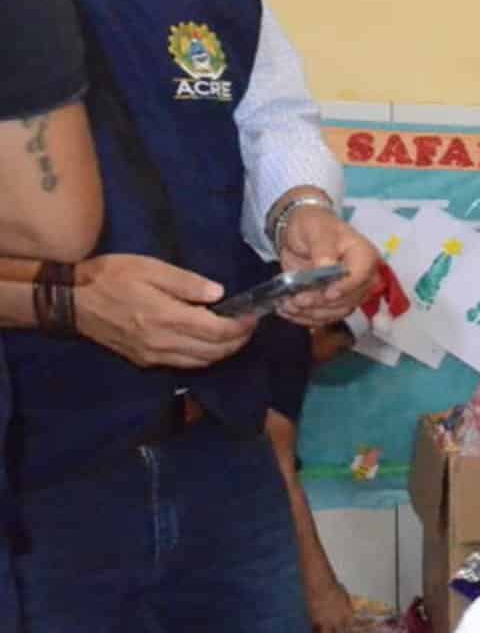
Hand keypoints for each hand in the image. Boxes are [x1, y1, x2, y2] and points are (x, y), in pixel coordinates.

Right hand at [72, 253, 256, 367]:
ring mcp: (154, 355)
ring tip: (234, 334)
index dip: (241, 327)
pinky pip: (185, 364)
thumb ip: (187, 283)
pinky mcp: (145, 361)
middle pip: (215, 351)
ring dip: (223, 351)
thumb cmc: (110, 277)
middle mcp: (163, 343)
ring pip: (202, 362)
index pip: (217, 331)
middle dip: (238, 341)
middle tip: (248, 325)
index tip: (253, 316)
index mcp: (167, 318)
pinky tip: (208, 343)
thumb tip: (219, 294)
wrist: (71, 302)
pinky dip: (204, 357)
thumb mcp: (150, 268)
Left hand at [274, 199, 376, 326]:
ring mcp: (348, 293)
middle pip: (349, 299)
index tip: (327, 293)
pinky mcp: (334, 303)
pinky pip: (324, 317)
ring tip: (287, 305)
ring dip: (310, 313)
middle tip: (296, 300)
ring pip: (336, 312)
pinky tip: (289, 311)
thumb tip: (327, 267)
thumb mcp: (316, 230)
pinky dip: (305, 317)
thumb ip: (323, 248)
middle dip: (321, 303)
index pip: (361, 276)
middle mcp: (362, 278)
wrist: (302, 233)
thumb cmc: (313, 226)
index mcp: (364, 256)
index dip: (346, 287)